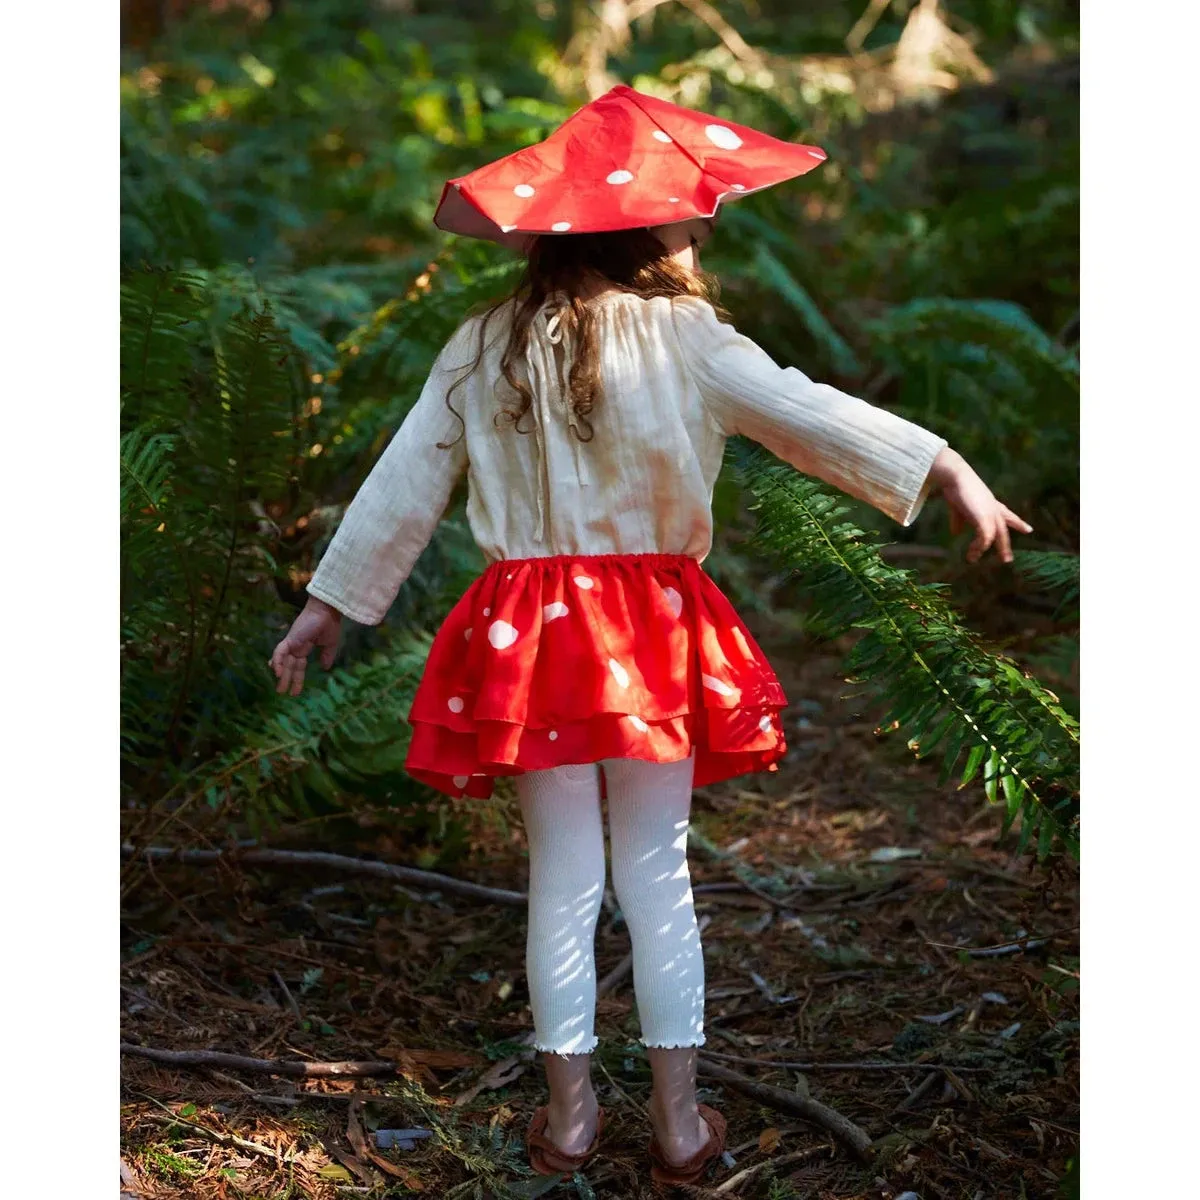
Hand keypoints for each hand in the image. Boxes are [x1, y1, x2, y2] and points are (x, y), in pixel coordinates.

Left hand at [270, 597, 342, 695]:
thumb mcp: (330, 644)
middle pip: (289, 666)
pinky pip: (280, 652)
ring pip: (283, 661)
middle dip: (286, 680)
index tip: (294, 690)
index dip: (296, 677)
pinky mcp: (290, 639)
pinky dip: (278, 662)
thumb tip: (325, 668)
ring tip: (280, 689)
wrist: (328, 611)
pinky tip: (278, 673)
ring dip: (281, 675)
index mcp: (304, 648)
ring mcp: (292, 643)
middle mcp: (296, 647)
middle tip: (282, 693)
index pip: (298, 665)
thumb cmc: (330, 624)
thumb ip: (327, 656)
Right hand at [930, 448, 1031, 563]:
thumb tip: (956, 533)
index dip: (1018, 523)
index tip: (1028, 530)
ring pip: (995, 537)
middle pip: (1004, 530)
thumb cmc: (957, 488)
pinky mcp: (985, 518)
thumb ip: (959, 521)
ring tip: (973, 559)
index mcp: (991, 505)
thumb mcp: (959, 507)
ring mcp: (991, 514)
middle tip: (1007, 559)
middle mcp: (994, 510)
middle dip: (1005, 545)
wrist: (957, 477)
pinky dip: (978, 547)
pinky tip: (972, 553)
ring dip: (982, 549)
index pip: (1008, 515)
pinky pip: (985, 538)